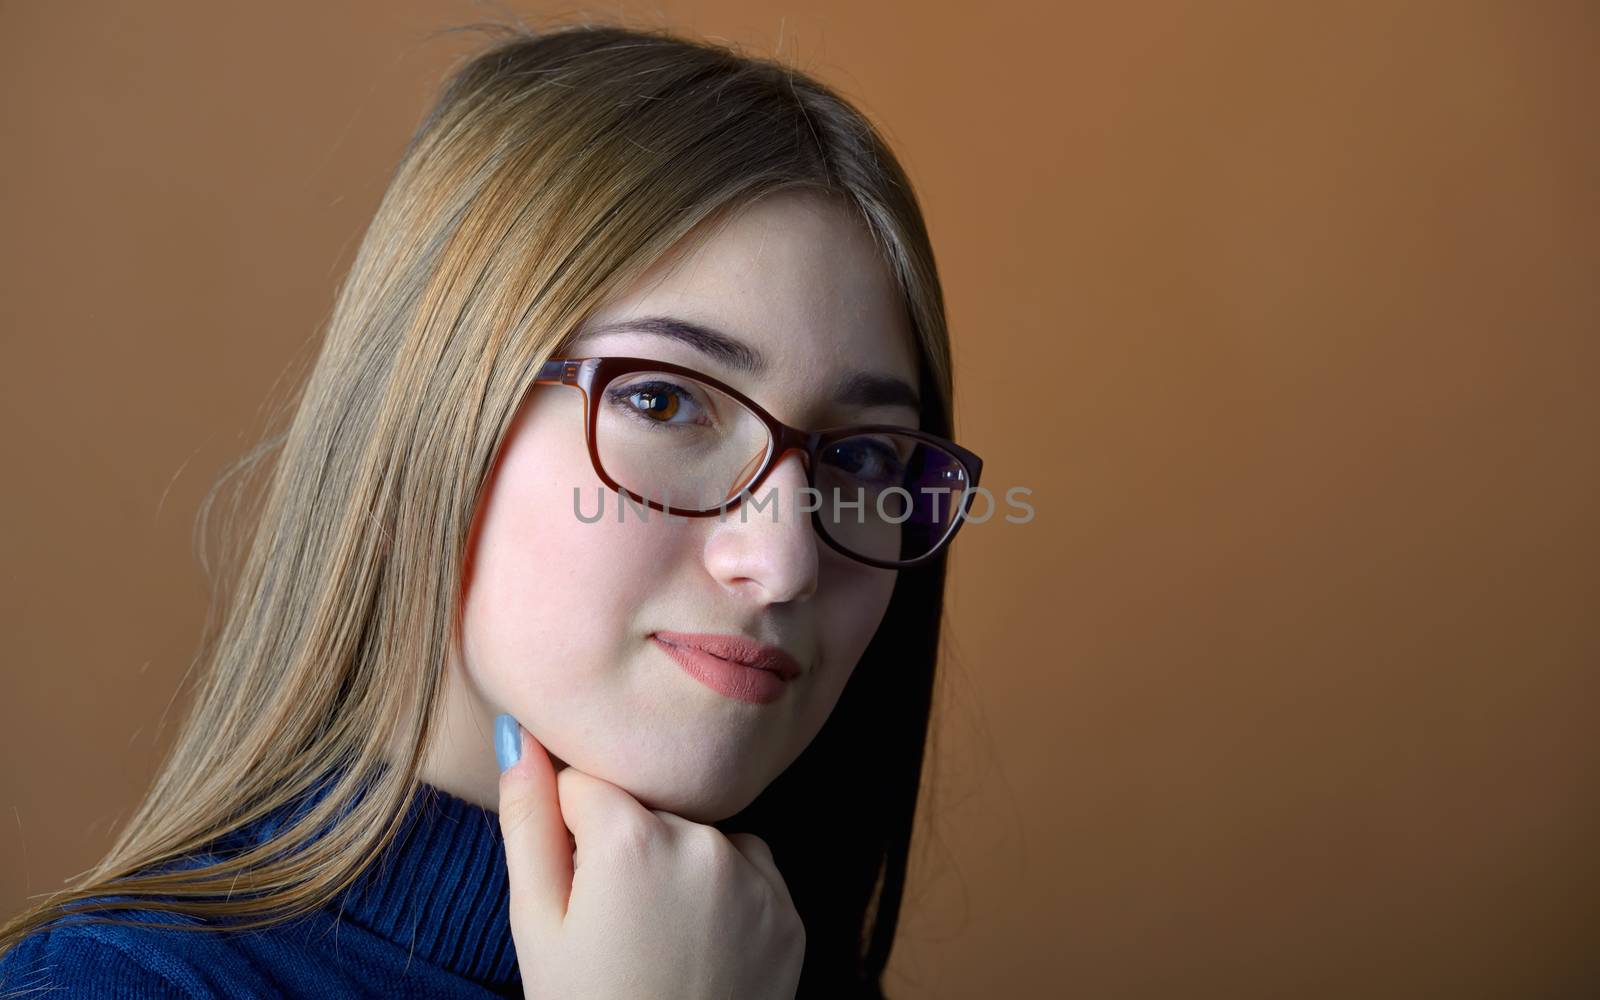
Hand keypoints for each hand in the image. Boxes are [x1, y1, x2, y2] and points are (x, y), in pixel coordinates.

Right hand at [495, 714, 805, 998]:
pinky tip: (698, 947)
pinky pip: (745, 868)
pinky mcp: (789, 908)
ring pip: (694, 835)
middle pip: (644, 808)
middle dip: (623, 847)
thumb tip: (518, 729)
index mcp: (631, 834)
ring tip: (656, 941)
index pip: (583, 783)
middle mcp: (703, 837)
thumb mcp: (536, 922)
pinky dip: (723, 893)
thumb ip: (526, 817)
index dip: (568, 835)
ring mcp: (756, 873)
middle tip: (613, 927)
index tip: (576, 892)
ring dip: (675, 866)